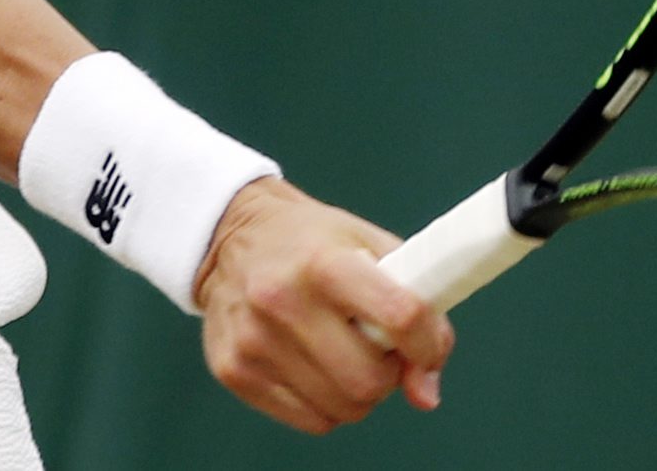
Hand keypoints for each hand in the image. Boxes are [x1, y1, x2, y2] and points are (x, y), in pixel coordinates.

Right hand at [192, 178, 453, 433]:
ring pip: (344, 409)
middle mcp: (281, 300)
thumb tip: (425, 395)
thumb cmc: (312, 242)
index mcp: (323, 261)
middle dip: (388, 374)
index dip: (427, 343)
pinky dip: (327, 403)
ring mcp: (253, 340)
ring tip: (343, 353)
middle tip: (376, 348)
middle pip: (370, 380)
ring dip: (358, 392)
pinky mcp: (234, 371)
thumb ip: (415, 309)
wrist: (230, 236)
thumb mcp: (369, 246)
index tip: (425, 346)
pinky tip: (313, 365)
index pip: (400, 315)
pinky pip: (312, 420)